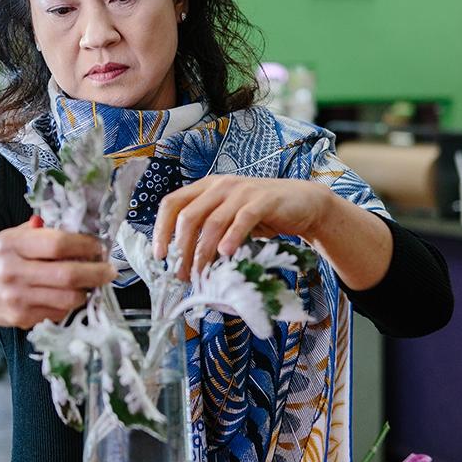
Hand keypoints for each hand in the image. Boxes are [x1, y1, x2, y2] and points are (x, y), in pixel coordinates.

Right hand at [0, 219, 115, 328]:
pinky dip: (68, 306)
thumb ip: (38, 232)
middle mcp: (13, 270)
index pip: (58, 243)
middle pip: (68, 274)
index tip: (99, 246)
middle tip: (109, 270)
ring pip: (68, 298)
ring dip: (86, 292)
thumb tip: (76, 226)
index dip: (86, 245)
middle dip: (97, 273)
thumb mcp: (8, 237)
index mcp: (12, 243)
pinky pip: (57, 313)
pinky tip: (67, 297)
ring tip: (91, 284)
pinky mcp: (19, 318)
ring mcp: (16, 297)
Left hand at [152, 175, 330, 279]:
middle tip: (182, 275)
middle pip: (188, 217)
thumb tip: (183, 261)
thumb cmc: (261, 215)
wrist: (302, 203)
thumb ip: (207, 231)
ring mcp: (241, 191)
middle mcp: (219, 186)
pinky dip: (232, 238)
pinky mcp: (263, 201)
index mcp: (205, 188)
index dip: (160, 230)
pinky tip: (226, 254)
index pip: (172, 204)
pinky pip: (242, 219)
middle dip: (181, 249)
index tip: (158, 256)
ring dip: (203, 252)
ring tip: (201, 274)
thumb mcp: (228, 218)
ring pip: (212, 223)